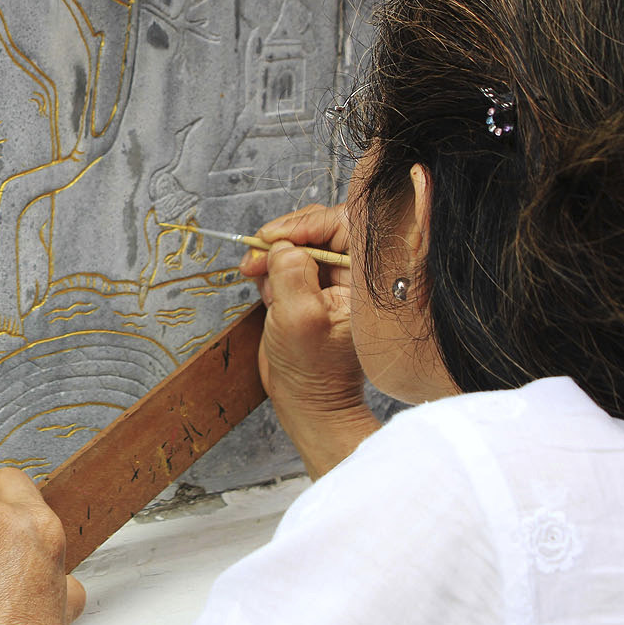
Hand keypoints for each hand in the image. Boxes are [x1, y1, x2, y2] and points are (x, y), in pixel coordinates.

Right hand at [238, 203, 378, 477]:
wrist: (305, 400)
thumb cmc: (312, 368)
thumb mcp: (299, 317)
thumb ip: (291, 274)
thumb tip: (283, 245)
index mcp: (367, 278)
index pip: (343, 224)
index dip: (306, 225)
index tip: (274, 238)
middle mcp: (353, 273)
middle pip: (318, 228)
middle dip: (284, 240)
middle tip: (256, 256)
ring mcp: (333, 279)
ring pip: (300, 243)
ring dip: (273, 256)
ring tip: (260, 279)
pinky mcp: (313, 286)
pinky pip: (288, 261)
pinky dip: (271, 269)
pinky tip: (265, 289)